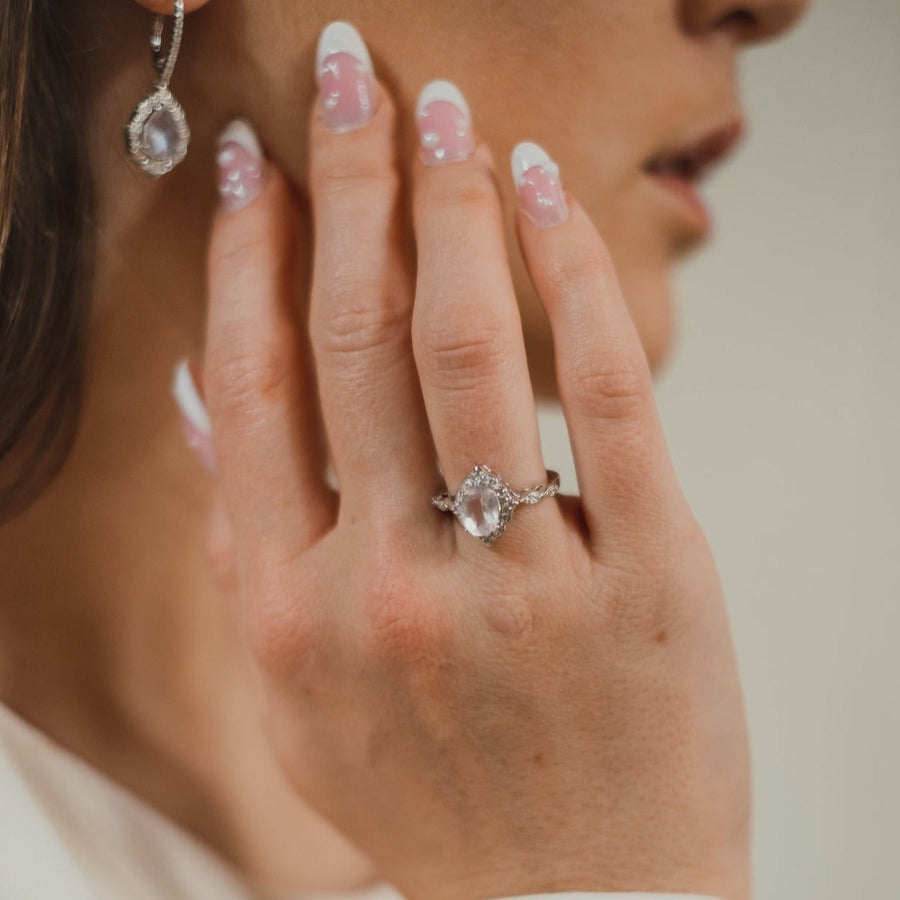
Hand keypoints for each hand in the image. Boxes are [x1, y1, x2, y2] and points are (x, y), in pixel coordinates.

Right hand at [201, 56, 750, 899]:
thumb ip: (250, 546)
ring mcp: (522, 580)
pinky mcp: (646, 574)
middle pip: (354, 338)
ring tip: (440, 113)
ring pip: (470, 347)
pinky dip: (574, 277)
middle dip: (345, 184)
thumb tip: (201, 403)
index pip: (256, 386)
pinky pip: (604, 395)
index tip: (252, 166)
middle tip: (345, 79)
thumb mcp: (304, 695)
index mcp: (294, 613)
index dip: (246, 257)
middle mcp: (390, 587)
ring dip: (449, 206)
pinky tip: (543, 196)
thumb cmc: (439, 793)